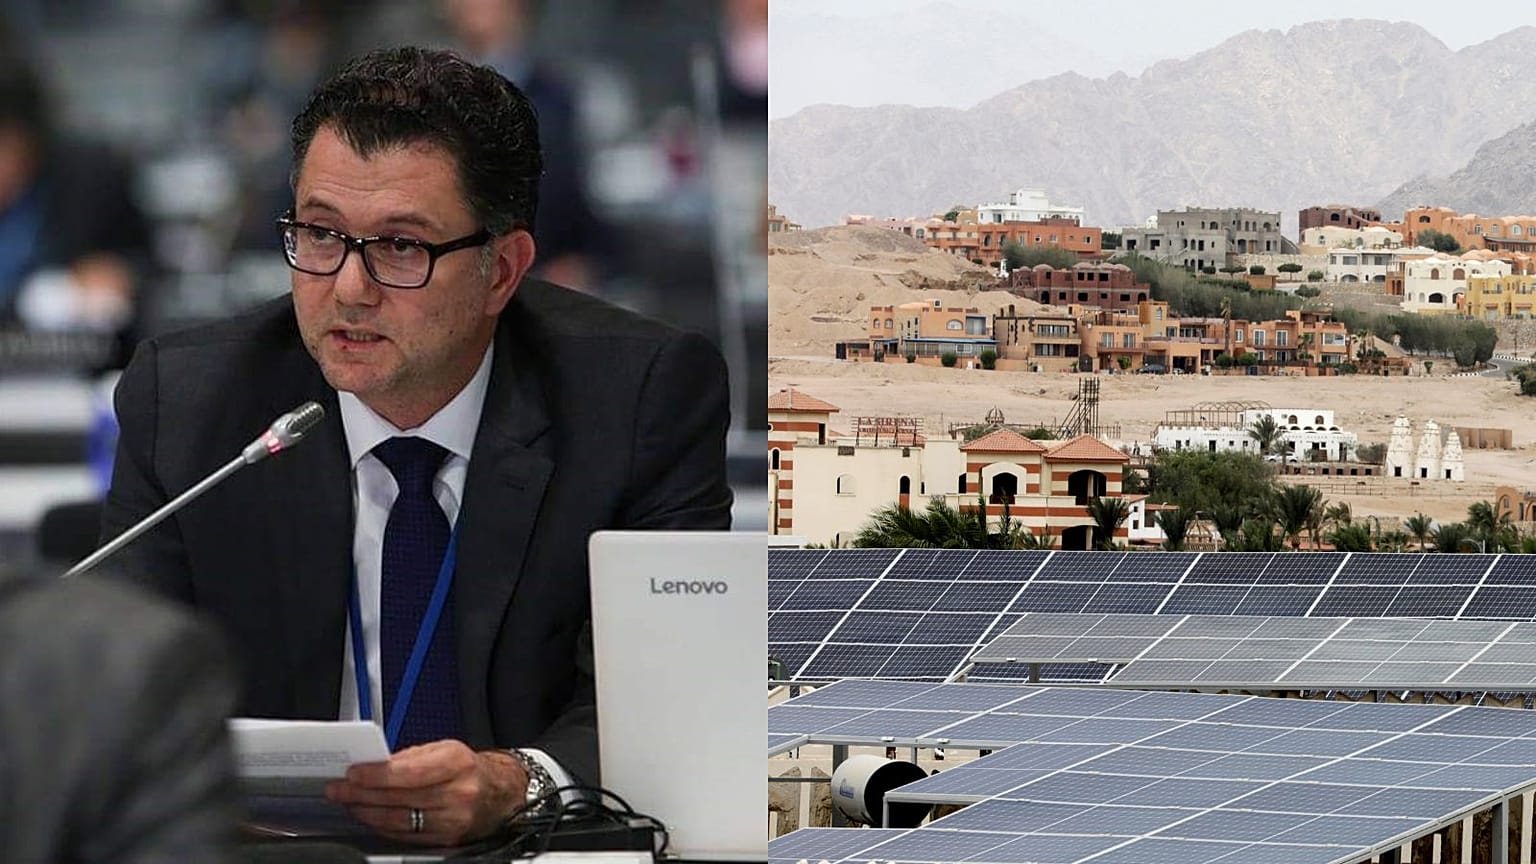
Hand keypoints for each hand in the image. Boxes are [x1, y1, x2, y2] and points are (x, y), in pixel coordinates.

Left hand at [324, 740, 526, 845]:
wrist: (501, 792)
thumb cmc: (469, 768)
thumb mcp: (444, 749)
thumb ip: (409, 758)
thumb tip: (373, 765)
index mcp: (457, 763)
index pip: (408, 773)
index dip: (376, 776)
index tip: (352, 774)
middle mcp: (459, 793)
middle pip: (399, 799)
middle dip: (362, 795)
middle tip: (339, 790)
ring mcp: (454, 820)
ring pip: (399, 822)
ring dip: (368, 813)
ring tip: (350, 803)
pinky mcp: (448, 840)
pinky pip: (407, 836)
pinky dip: (383, 827)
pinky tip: (370, 817)